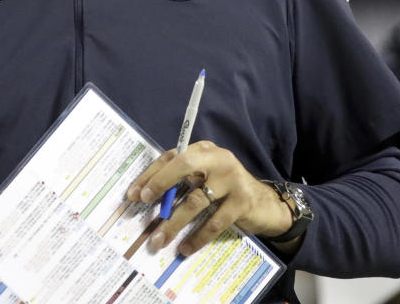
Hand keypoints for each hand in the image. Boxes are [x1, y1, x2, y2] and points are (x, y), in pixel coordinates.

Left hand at [125, 141, 294, 255]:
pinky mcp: (243, 202)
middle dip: (161, 182)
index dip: (150, 175)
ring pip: (196, 201)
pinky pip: (214, 223)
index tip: (133, 194)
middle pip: (184, 164)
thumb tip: (144, 196)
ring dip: (174, 223)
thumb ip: (181, 181)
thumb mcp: (204, 179)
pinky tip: (185, 248)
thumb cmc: (226, 190)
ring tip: (158, 240)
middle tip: (144, 202)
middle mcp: (218, 159)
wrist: (265, 205)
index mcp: (204, 150)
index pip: (172, 157)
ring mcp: (232, 179)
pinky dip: (198, 237)